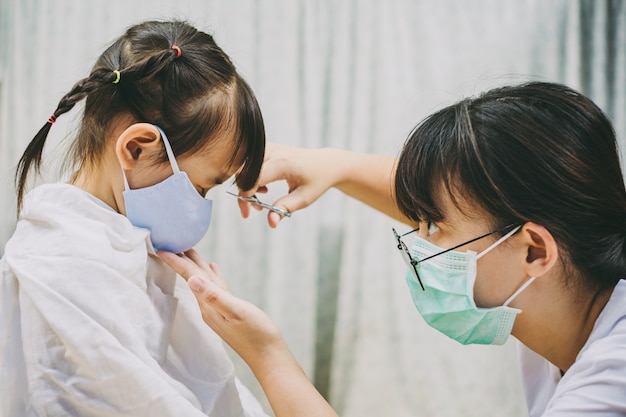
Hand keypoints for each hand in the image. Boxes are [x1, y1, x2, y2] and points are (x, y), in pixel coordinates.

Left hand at [157, 249, 287, 366]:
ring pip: (203, 281)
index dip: (175, 262)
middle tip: (171, 241)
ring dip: (195, 266)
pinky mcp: (228, 310)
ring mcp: (218, 309)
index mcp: (209, 304)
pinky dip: (212, 276)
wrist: (268, 355)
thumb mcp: (236, 311)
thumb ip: (214, 296)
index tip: (160, 248)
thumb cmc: (256, 334)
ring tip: (189, 251)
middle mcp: (209, 306)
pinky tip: (212, 269)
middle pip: (193, 277)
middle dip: (182, 259)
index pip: (189, 277)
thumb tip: (192, 280)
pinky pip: (215, 288)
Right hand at [238, 143, 342, 227]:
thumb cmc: (316, 180)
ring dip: (248, 185)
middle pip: (244, 173)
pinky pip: (248, 164)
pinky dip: (251, 178)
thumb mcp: (304, 198)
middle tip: (257, 207)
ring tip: (263, 196)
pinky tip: (264, 187)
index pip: (252, 179)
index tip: (247, 213)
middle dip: (245, 193)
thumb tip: (271, 223)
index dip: (245, 197)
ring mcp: (268, 147)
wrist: (325, 163)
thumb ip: (285, 208)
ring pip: (243, 168)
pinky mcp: (265, 148)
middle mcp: (273, 151)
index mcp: (282, 163)